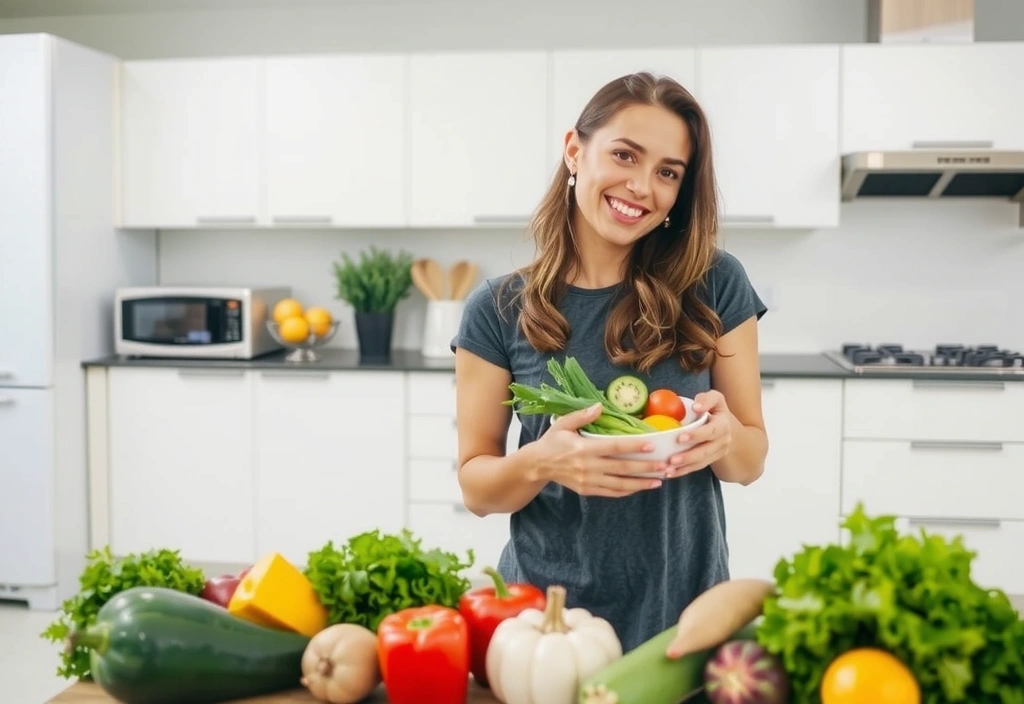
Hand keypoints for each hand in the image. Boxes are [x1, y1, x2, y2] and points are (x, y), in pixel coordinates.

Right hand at [535, 403, 666, 497]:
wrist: (537, 465)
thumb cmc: (552, 441)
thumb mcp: (563, 424)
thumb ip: (582, 416)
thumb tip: (600, 406)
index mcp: (584, 448)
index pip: (614, 447)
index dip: (634, 446)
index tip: (652, 445)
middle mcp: (588, 466)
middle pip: (622, 468)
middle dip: (645, 468)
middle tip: (665, 466)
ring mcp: (588, 481)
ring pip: (620, 484)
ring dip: (641, 483)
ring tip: (659, 480)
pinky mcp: (587, 490)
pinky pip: (611, 493)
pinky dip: (627, 491)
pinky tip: (639, 487)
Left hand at [664, 390, 732, 477]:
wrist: (731, 430)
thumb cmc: (717, 411)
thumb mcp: (717, 399)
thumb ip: (707, 398)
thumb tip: (696, 406)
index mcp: (723, 425)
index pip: (712, 431)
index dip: (697, 435)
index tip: (680, 437)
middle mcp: (723, 441)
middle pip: (706, 451)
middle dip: (689, 456)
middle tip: (672, 459)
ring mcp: (718, 453)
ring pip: (701, 462)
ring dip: (684, 467)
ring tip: (668, 469)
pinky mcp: (711, 460)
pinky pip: (697, 467)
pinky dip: (684, 471)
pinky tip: (670, 473)